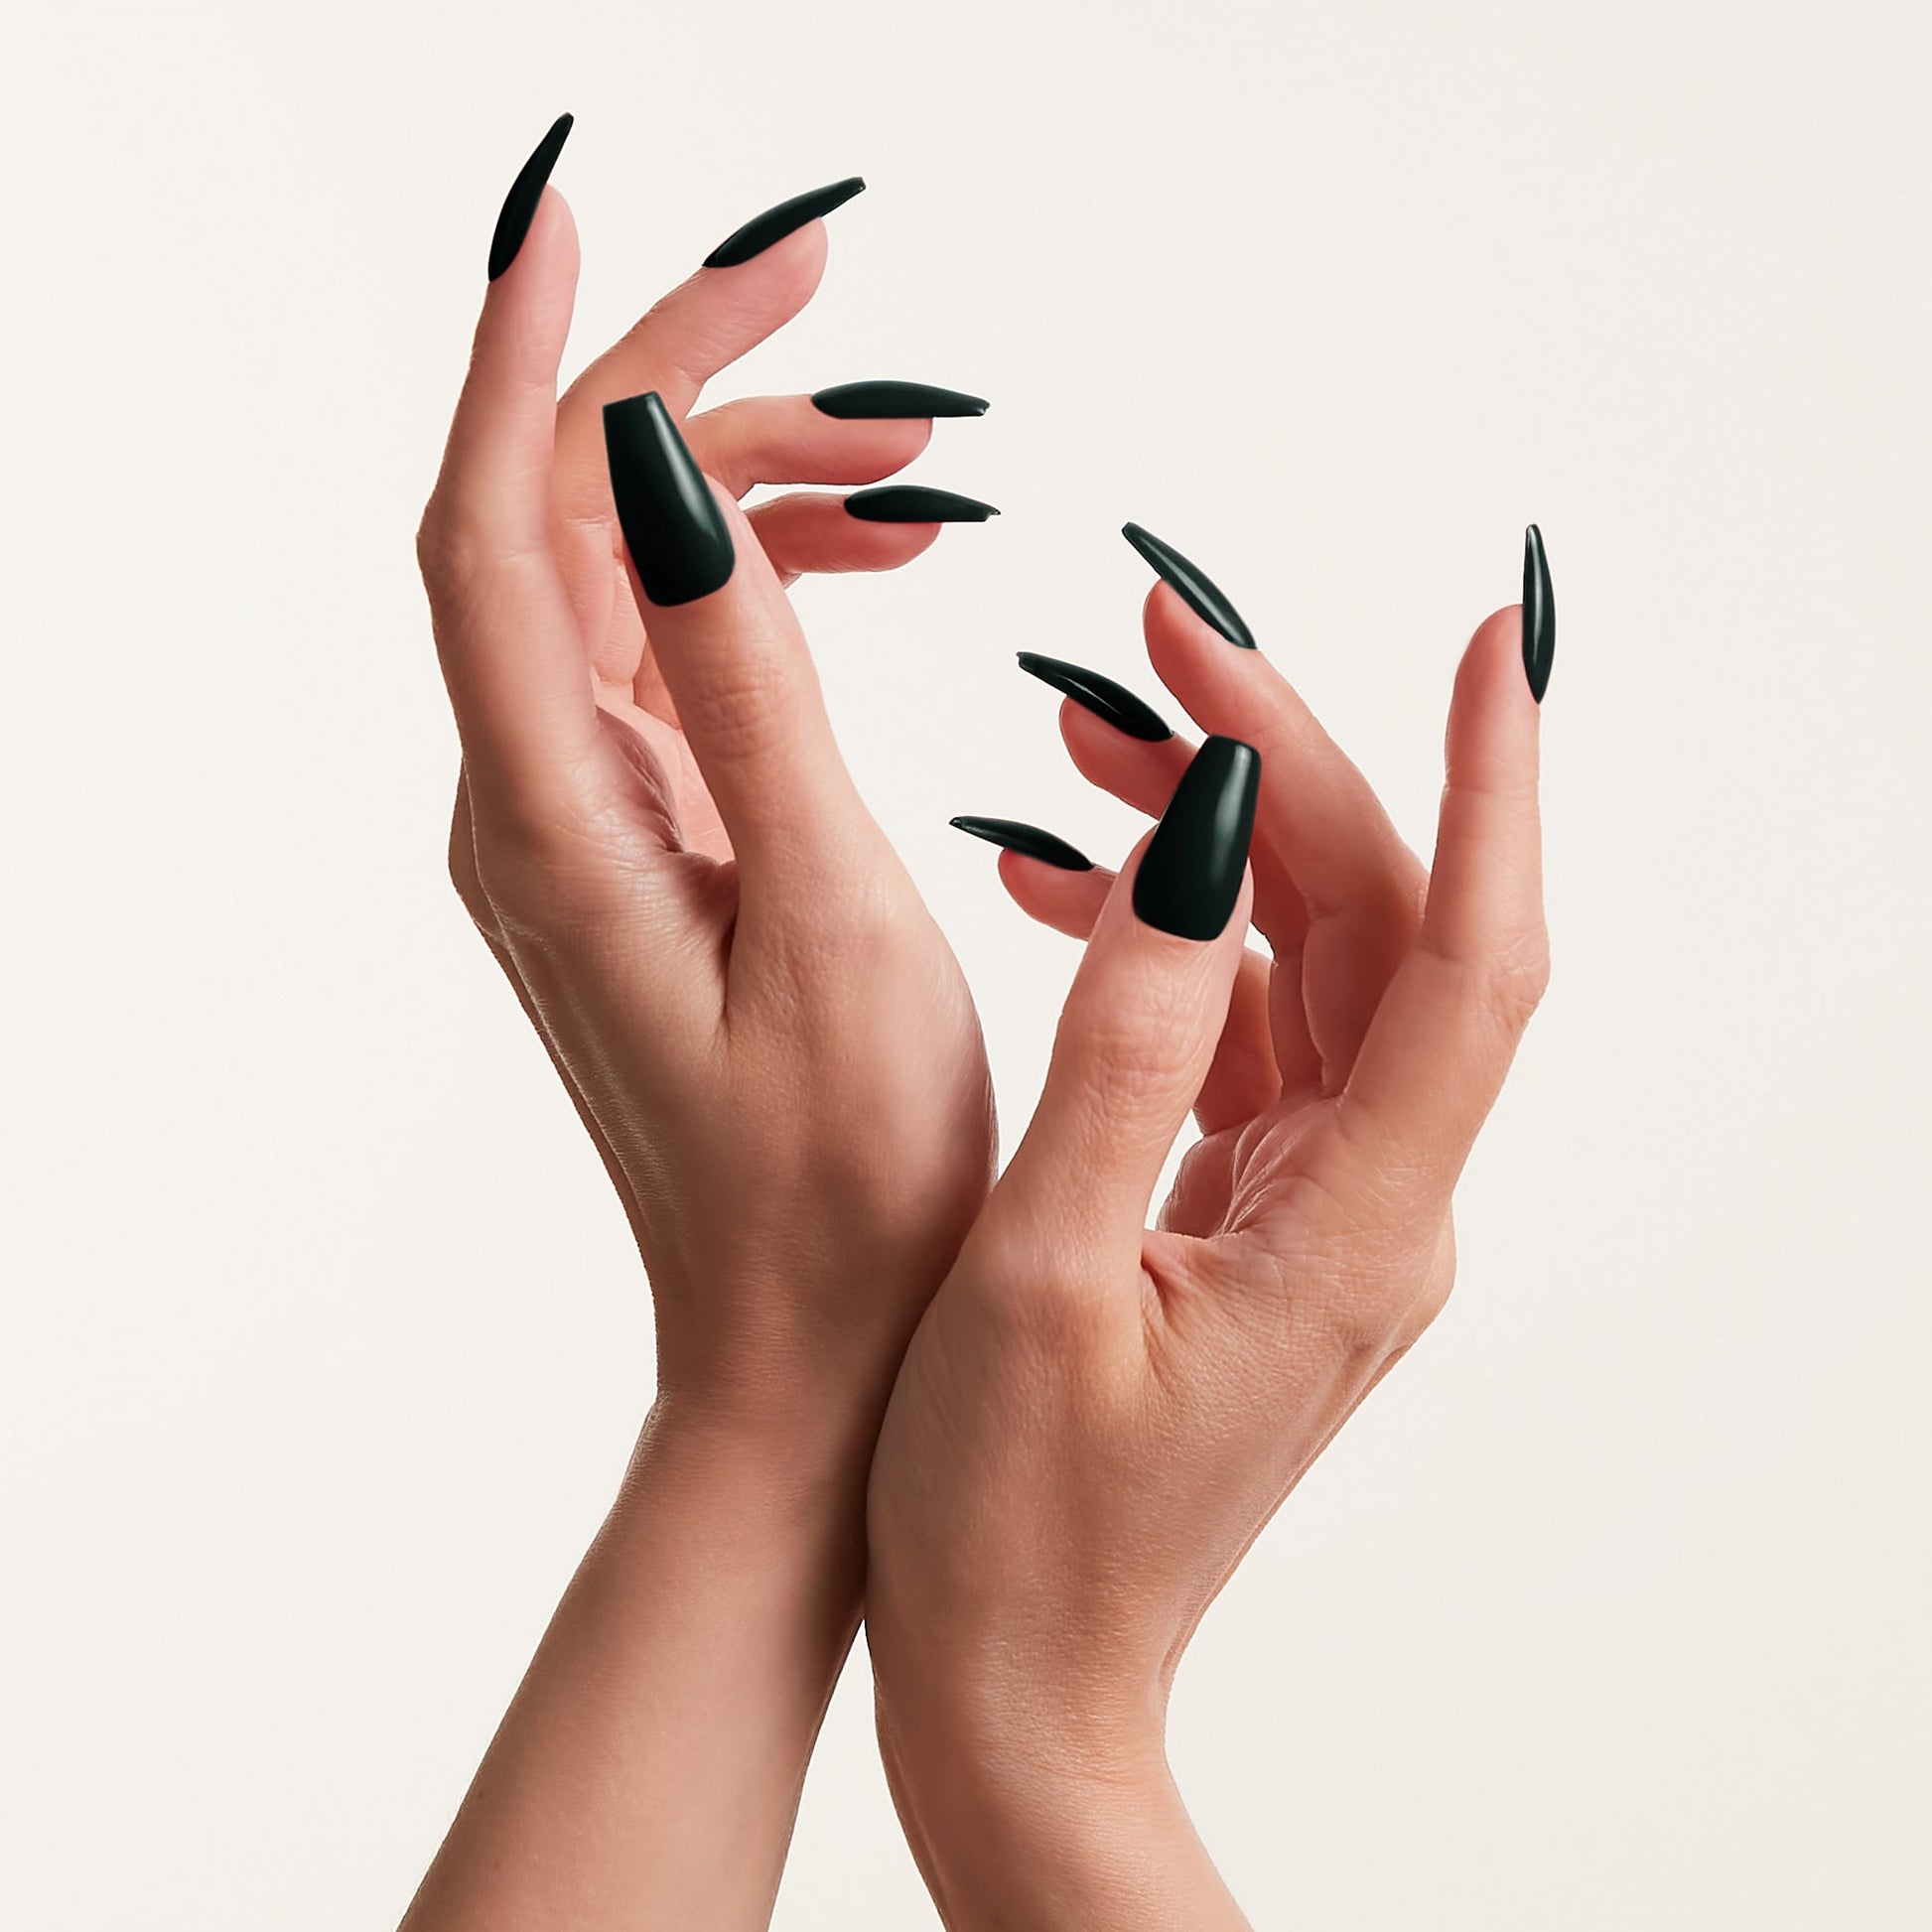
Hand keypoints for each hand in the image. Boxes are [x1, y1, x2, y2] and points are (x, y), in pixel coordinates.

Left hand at [402, 129, 995, 1931]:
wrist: (801, 1352)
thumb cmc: (837, 1185)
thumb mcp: (823, 918)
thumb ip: (743, 685)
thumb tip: (652, 466)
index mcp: (558, 817)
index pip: (492, 518)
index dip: (532, 352)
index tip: (587, 214)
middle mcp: (537, 807)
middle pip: (561, 525)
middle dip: (684, 390)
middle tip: (850, 318)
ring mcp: (586, 829)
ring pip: (626, 586)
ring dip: (747, 491)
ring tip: (914, 465)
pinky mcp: (646, 855)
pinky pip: (676, 665)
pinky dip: (763, 588)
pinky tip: (876, 570)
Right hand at [866, 527, 1552, 1927]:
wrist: (1018, 1682)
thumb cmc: (1007, 1522)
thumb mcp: (1037, 1270)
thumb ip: (1127, 1043)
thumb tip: (1193, 842)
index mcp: (1356, 1226)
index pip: (1472, 959)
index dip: (1492, 787)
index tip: (1490, 638)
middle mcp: (1375, 1205)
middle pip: (1376, 930)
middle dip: (1284, 765)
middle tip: (1159, 637)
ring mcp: (1323, 1210)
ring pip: (1309, 968)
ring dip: (1221, 841)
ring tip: (1086, 733)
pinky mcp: (1259, 1216)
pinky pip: (1243, 1034)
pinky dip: (1171, 941)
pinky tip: (1064, 882)